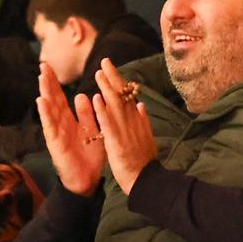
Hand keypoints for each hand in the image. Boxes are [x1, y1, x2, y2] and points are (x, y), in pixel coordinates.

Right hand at [36, 62, 106, 195]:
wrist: (87, 181)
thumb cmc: (90, 157)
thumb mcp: (92, 131)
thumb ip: (87, 115)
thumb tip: (82, 95)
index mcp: (70, 120)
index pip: (60, 97)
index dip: (55, 82)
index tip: (50, 66)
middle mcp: (60, 125)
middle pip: (53, 100)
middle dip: (48, 82)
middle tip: (43, 65)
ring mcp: (56, 133)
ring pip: (49, 110)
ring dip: (45, 93)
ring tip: (41, 77)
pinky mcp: (55, 144)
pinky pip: (50, 126)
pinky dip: (45, 114)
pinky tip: (41, 101)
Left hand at [91, 60, 157, 196]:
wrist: (146, 180)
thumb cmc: (144, 161)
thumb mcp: (146, 137)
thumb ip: (143, 120)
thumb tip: (141, 104)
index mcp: (137, 120)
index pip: (127, 96)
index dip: (119, 81)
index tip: (110, 68)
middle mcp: (132, 122)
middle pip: (122, 96)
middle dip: (113, 78)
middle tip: (104, 61)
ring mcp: (125, 131)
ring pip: (115, 106)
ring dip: (107, 88)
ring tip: (99, 73)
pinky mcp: (117, 142)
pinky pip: (108, 124)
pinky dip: (102, 111)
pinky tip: (96, 99)